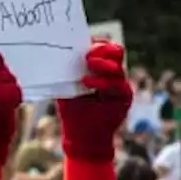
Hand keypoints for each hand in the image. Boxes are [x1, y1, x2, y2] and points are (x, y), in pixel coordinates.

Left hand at [57, 42, 131, 160]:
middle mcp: (113, 74)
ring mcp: (121, 85)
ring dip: (102, 65)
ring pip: (118, 66)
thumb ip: (67, 69)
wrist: (82, 137)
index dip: (97, 42)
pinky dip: (102, 82)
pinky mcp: (125, 97)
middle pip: (116, 51)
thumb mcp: (67, 85)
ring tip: (87, 66)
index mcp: (101, 67)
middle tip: (87, 56)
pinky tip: (87, 82)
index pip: (105, 46)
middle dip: (102, 49)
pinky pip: (117, 85)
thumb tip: (55, 50)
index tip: (84, 44)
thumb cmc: (73, 110)